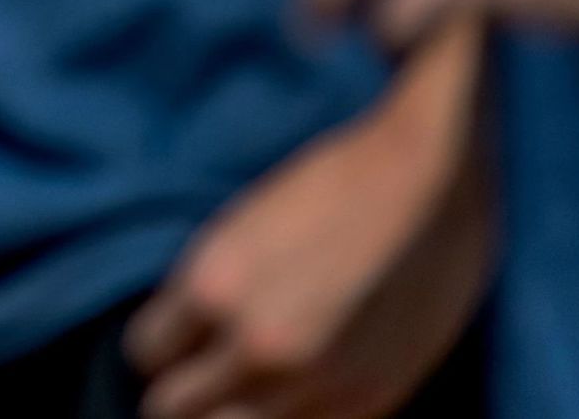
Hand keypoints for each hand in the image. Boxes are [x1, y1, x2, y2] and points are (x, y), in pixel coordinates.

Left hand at [124, 45, 492, 418]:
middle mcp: (256, 347)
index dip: (161, 346)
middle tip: (205, 371)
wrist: (433, 182)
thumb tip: (184, 342)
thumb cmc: (334, 182)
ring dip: (233, 412)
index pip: (145, 354)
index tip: (178, 341)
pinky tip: (299, 392)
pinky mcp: (369, 402)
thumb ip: (206, 293)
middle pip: (174, 409)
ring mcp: (315, 384)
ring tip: (247, 388)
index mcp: (213, 288)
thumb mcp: (240, 226)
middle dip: (185, 390)